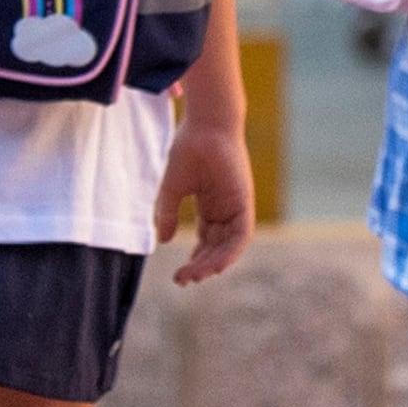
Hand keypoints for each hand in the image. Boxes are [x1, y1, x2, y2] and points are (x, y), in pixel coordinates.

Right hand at [158, 109, 254, 286]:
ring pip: (229, 246)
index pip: (205, 242)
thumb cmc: (188, 150)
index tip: (178, 276)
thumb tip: (163, 240)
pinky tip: (216, 265)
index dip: (194, 260)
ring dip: (214, 264)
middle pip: (216, 248)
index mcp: (210, 206)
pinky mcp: (244, 202)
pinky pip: (241, 234)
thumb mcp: (172, 189)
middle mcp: (225, 210)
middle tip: (183, 280)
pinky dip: (230, 252)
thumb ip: (167, 214)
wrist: (205, 126)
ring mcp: (236, 207)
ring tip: (196, 276)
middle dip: (201, 266)